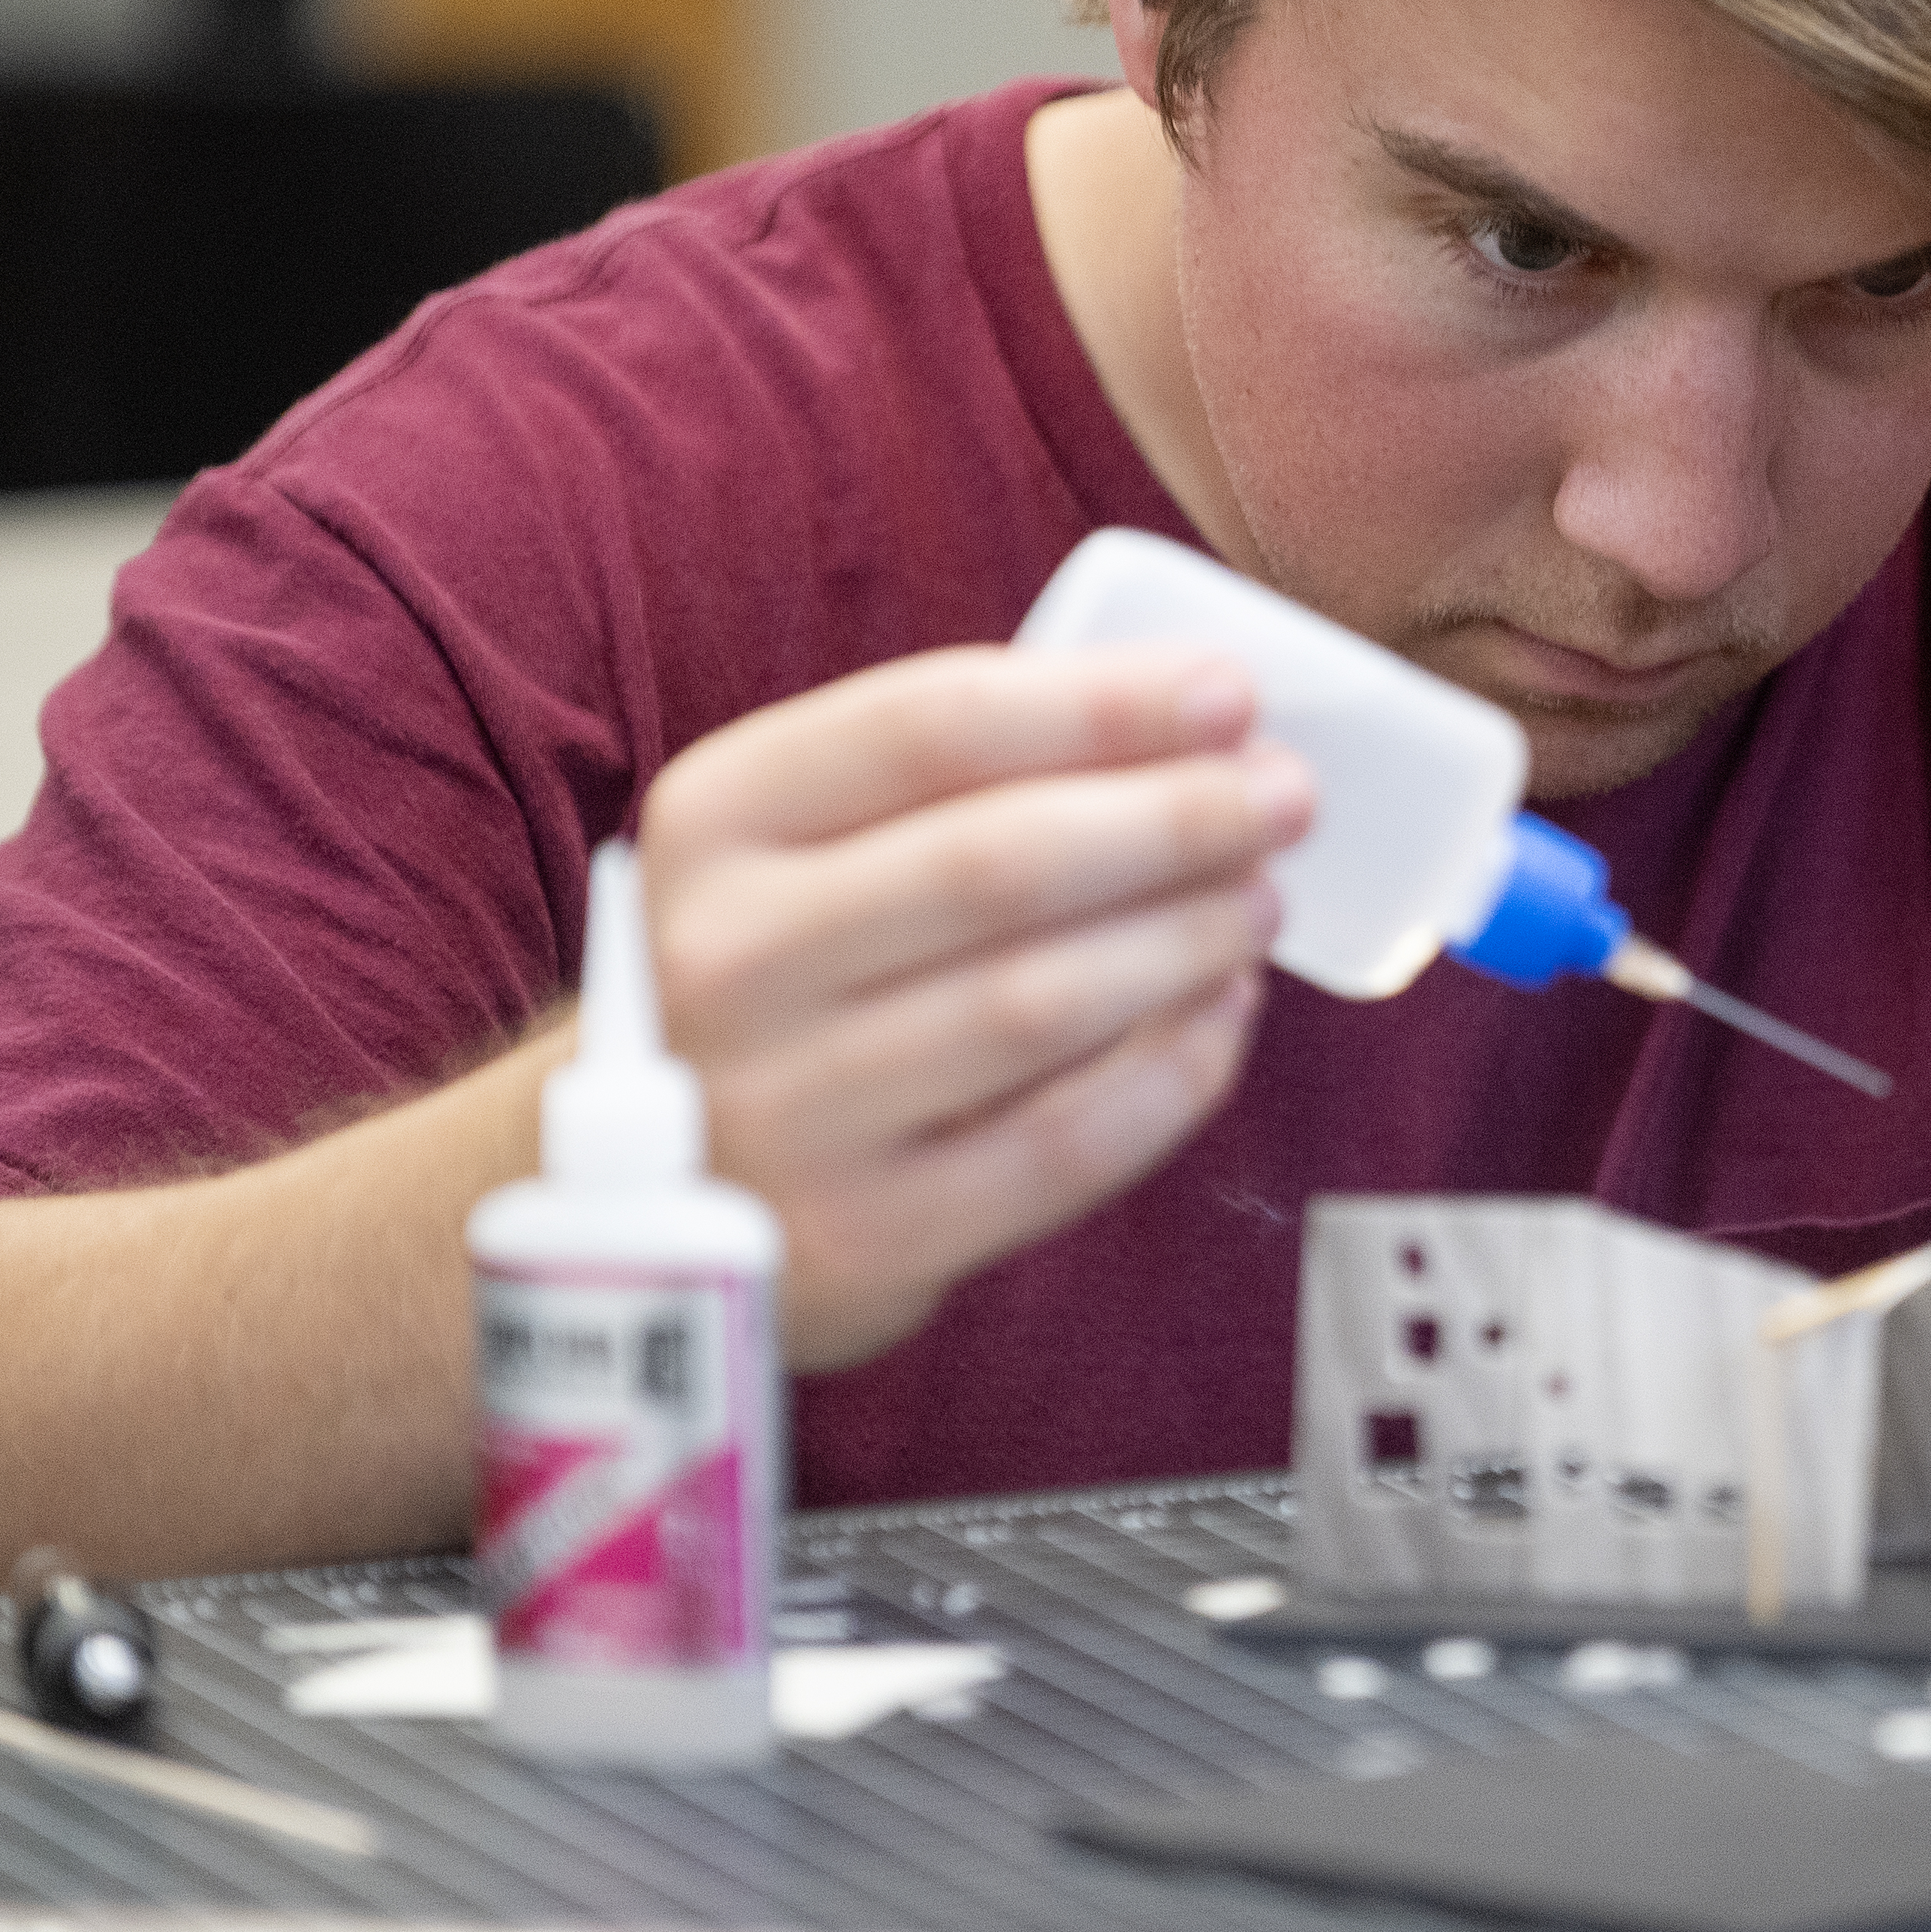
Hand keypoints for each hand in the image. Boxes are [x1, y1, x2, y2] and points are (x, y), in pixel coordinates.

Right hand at [635, 644, 1311, 1367]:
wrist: (644, 1189)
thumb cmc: (786, 970)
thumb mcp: (803, 842)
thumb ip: (960, 775)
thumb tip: (1193, 722)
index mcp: (716, 821)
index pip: (933, 725)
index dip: (1102, 704)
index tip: (1231, 692)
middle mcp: (725, 960)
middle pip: (1000, 863)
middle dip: (1175, 818)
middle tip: (1285, 798)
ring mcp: (784, 1111)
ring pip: (1039, 1003)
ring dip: (1184, 939)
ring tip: (1260, 901)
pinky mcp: (861, 1239)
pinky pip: (1062, 1145)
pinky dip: (1172, 1073)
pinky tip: (1222, 1015)